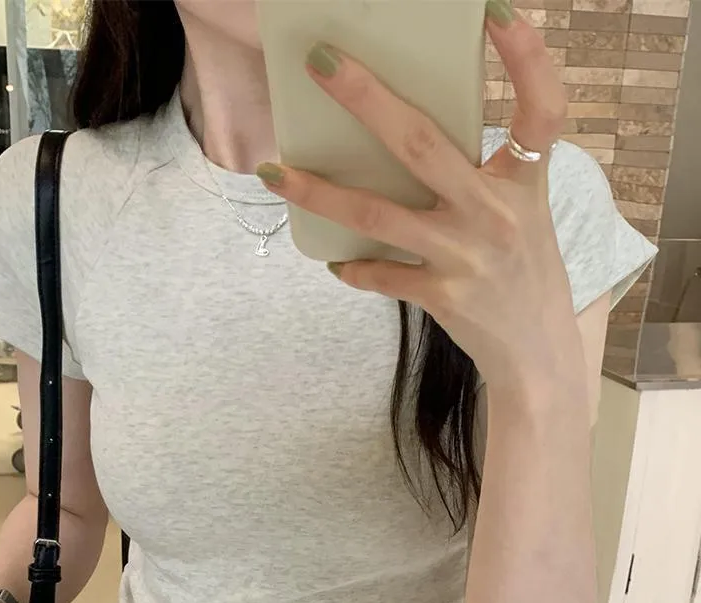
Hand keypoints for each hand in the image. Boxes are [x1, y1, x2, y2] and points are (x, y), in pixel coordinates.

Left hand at [257, 10, 579, 390]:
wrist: (536, 354)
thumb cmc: (525, 271)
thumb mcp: (524, 211)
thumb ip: (484, 172)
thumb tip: (410, 132)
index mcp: (526, 182)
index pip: (541, 109)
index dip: (526, 56)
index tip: (495, 9)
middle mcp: (495, 214)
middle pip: (424, 144)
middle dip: (368, 100)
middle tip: (323, 62)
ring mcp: (465, 257)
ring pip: (378, 214)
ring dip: (319, 193)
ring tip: (274, 171)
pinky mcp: (441, 297)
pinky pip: (380, 275)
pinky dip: (353, 267)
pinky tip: (332, 261)